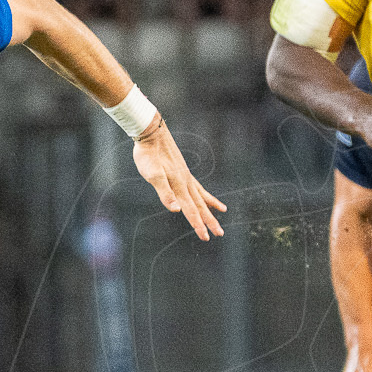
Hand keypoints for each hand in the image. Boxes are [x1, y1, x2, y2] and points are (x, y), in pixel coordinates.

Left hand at [133, 119, 225, 239]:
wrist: (152, 133)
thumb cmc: (148, 155)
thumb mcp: (153, 176)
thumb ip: (165, 193)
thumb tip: (176, 210)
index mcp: (179, 187)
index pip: (191, 211)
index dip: (198, 225)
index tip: (206, 238)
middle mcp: (186, 183)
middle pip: (200, 206)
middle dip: (209, 221)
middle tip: (220, 234)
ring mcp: (186, 177)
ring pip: (201, 196)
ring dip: (210, 207)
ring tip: (222, 212)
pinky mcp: (183, 172)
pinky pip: (197, 187)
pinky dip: (204, 193)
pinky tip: (207, 196)